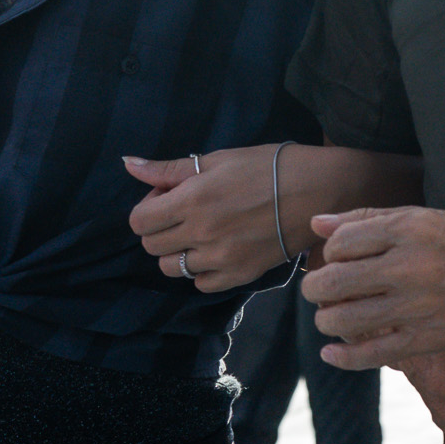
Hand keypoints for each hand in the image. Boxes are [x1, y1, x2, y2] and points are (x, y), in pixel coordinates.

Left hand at [126, 146, 295, 291]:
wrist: (317, 191)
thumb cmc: (267, 167)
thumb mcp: (216, 159)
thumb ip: (169, 169)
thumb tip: (127, 164)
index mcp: (193, 199)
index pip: (139, 222)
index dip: (148, 208)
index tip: (167, 197)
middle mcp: (202, 233)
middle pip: (151, 247)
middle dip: (160, 229)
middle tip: (183, 212)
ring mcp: (221, 258)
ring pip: (172, 269)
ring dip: (178, 251)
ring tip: (201, 232)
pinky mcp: (240, 275)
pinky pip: (201, 284)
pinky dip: (202, 270)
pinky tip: (217, 249)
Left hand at [303, 206, 444, 367]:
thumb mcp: (422, 216)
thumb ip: (368, 219)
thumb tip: (317, 224)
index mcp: (406, 230)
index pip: (340, 243)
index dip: (330, 252)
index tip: (338, 258)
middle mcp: (407, 267)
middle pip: (333, 281)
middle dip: (316, 287)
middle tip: (320, 290)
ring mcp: (415, 307)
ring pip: (344, 319)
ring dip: (326, 320)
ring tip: (330, 316)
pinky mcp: (425, 340)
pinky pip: (371, 354)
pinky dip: (343, 357)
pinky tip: (330, 353)